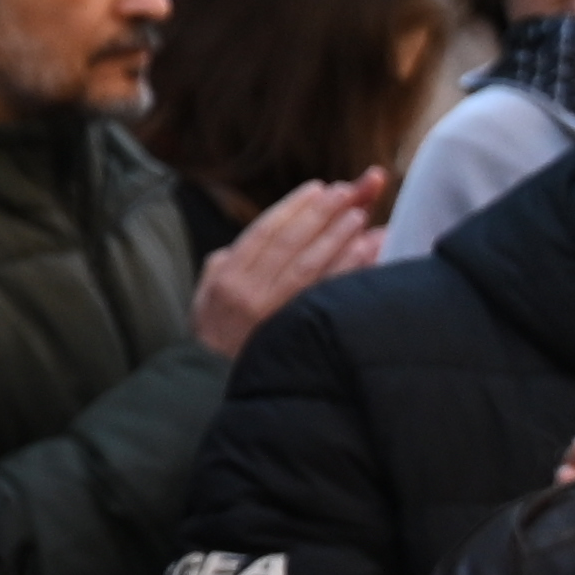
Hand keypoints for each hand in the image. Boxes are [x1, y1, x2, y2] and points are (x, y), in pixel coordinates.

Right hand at [197, 172, 388, 354]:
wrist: (216, 386)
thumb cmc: (215, 336)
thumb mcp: (206, 295)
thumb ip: (226, 263)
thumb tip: (257, 240)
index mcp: (227, 278)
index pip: (264, 232)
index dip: (293, 208)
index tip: (318, 188)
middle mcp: (250, 293)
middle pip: (290, 242)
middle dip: (321, 213)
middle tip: (349, 191)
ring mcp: (274, 313)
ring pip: (311, 264)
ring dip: (338, 235)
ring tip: (361, 213)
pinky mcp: (297, 330)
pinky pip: (327, 291)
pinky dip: (349, 266)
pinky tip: (367, 248)